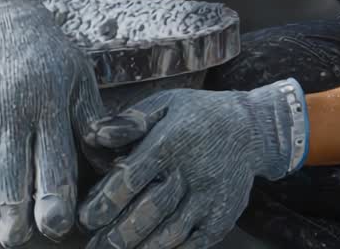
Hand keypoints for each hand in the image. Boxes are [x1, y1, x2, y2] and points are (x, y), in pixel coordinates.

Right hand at [0, 0, 105, 246]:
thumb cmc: (46, 52)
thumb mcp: (78, 76)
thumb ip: (95, 119)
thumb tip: (120, 153)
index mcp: (48, 101)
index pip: (53, 162)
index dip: (54, 199)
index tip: (57, 228)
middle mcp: (10, 108)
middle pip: (11, 176)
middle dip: (15, 216)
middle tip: (18, 241)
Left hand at [76, 78, 308, 248]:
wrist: (253, 129)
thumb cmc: (199, 116)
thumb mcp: (166, 104)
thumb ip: (129, 121)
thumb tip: (93, 135)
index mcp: (172, 141)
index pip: (133, 176)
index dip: (106, 200)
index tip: (86, 217)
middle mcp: (193, 172)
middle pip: (151, 210)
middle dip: (119, 233)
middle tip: (95, 246)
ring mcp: (210, 198)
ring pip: (172, 232)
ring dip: (142, 248)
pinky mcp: (222, 217)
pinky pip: (194, 244)